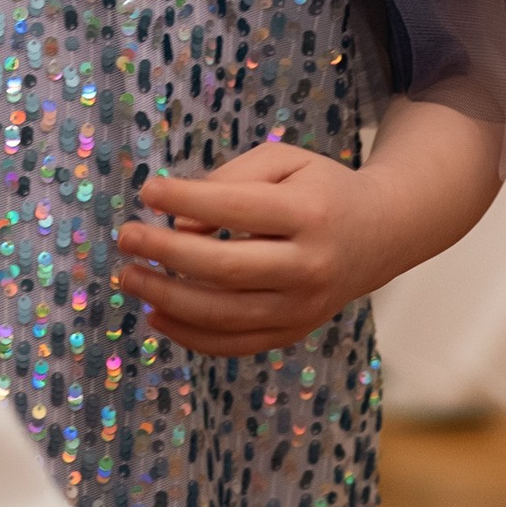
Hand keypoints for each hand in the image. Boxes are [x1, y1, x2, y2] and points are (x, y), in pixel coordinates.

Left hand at [117, 140, 385, 356]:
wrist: (379, 234)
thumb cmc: (318, 189)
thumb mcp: (283, 162)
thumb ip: (230, 182)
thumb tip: (180, 225)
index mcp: (310, 214)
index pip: (237, 208)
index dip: (186, 199)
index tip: (148, 192)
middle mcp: (310, 266)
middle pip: (225, 268)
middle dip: (166, 254)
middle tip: (126, 238)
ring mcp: (303, 308)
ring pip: (224, 315)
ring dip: (167, 299)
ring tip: (129, 278)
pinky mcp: (293, 332)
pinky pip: (234, 344)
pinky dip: (190, 335)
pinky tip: (156, 314)